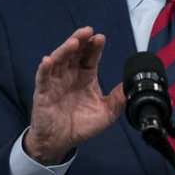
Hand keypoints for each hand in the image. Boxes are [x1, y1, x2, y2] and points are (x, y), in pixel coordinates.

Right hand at [24, 26, 125, 163]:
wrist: (60, 143)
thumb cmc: (80, 126)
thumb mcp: (106, 114)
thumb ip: (119, 100)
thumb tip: (132, 86)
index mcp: (85, 77)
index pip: (90, 57)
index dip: (95, 47)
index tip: (100, 38)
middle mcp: (70, 75)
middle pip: (74, 53)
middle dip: (80, 40)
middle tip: (88, 31)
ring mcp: (55, 82)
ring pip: (59, 60)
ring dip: (65, 50)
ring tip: (74, 42)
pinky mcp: (43, 92)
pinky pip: (42, 78)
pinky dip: (44, 68)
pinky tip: (48, 60)